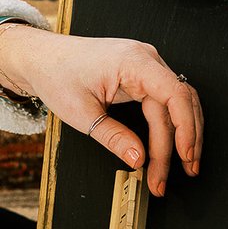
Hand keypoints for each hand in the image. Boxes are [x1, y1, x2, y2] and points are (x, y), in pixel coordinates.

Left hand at [0, 27, 202, 196]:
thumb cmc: (56, 74)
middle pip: (180, 104)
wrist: (41, 58)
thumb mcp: (81, 113)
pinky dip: (173, 125)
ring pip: (180, 104)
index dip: (186, 128)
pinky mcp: (144, 76)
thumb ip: (113, 137)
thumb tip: (138, 158)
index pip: (175, 95)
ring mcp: (147, 66)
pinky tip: (173, 146)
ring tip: (185, 165)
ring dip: (185, 135)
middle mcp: (146, 59)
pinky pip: (168, 101)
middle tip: (185, 171)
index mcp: (133, 62)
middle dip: (186, 140)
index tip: (185, 155)